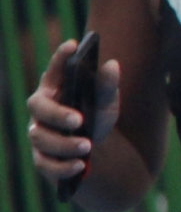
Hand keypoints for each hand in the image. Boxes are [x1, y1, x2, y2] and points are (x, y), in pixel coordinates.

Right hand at [25, 38, 119, 194]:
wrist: (94, 152)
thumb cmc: (96, 119)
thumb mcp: (106, 103)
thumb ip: (107, 86)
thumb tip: (112, 64)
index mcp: (56, 90)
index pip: (54, 71)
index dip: (60, 58)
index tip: (73, 45)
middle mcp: (41, 111)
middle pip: (38, 107)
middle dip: (57, 113)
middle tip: (79, 119)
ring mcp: (39, 134)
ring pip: (41, 138)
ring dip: (64, 143)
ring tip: (87, 146)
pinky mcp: (42, 159)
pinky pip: (45, 164)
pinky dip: (62, 167)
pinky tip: (80, 166)